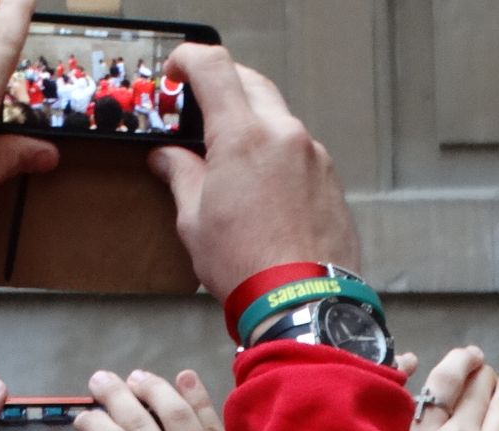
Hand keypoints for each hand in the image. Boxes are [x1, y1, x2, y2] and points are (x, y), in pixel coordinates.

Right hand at [74, 369, 238, 430]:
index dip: (92, 423)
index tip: (83, 417)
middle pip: (139, 422)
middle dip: (113, 395)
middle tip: (99, 380)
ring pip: (177, 412)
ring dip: (153, 388)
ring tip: (136, 377)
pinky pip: (214, 421)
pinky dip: (198, 395)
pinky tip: (184, 377)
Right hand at [148, 47, 358, 300]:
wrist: (302, 303)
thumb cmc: (246, 266)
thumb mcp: (194, 221)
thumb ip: (181, 176)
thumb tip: (167, 159)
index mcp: (243, 136)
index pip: (214, 68)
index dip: (188, 59)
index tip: (174, 70)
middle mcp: (285, 135)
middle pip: (251, 84)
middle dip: (223, 85)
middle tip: (198, 105)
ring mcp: (314, 156)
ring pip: (278, 117)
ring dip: (252, 123)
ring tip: (229, 156)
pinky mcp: (331, 180)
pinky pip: (299, 150)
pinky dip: (276, 153)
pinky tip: (262, 185)